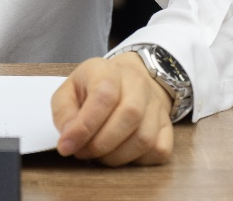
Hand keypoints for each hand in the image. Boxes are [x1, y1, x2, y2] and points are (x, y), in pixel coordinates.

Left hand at [51, 53, 173, 166]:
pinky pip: (160, 150)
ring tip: (99, 156)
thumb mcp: (69, 90)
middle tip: (82, 153)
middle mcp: (138, 85)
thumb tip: (68, 139)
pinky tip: (121, 155)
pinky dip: (138, 161)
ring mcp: (157, 106)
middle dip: (101, 144)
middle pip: (129, 116)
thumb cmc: (94, 87)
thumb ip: (64, 112)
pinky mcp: (168, 126)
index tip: (67, 146)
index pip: (104, 96)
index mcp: (108, 71)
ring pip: (145, 138)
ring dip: (117, 156)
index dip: (85, 125)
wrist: (129, 79)